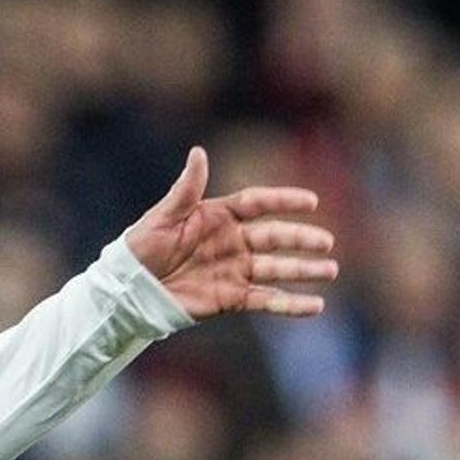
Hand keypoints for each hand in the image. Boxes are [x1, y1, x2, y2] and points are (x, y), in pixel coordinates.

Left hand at [119, 148, 333, 319]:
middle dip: (302, 240)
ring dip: (303, 270)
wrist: (129, 291)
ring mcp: (234, 271)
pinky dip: (290, 304)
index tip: (312, 202)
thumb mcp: (163, 217)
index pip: (258, 204)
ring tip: (330, 271)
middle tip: (327, 242)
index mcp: (217, 216)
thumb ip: (186, 189)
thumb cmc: (141, 248)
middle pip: (275, 237)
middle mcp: (232, 242)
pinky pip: (266, 300)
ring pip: (276, 269)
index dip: (284, 202)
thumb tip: (199, 153)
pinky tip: (315, 306)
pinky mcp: (231, 299)